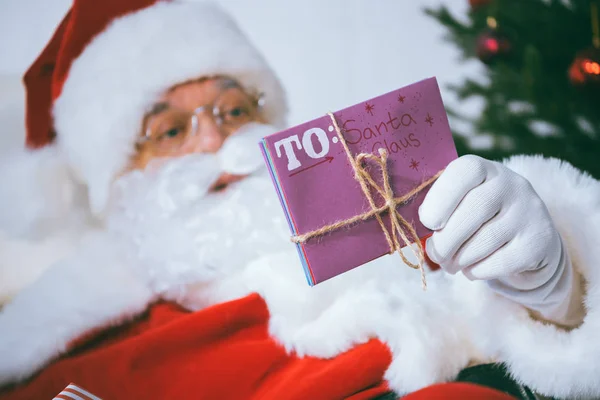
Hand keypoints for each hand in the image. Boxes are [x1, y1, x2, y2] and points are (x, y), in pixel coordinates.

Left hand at [418, 155, 562, 281]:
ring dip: (459, 260)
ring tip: (451, 264)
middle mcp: (512, 184)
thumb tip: (421, 236)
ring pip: (484, 241)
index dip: (440, 198)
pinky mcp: (539, 240)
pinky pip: (499, 262)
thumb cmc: (477, 219)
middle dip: (445, 241)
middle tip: (436, 254)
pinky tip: (472, 268)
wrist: (527, 238)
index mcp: (485, 169)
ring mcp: (529, 211)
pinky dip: (477, 271)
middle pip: (472, 211)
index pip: (464, 172)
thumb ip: (437, 211)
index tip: (428, 222)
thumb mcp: (459, 204)